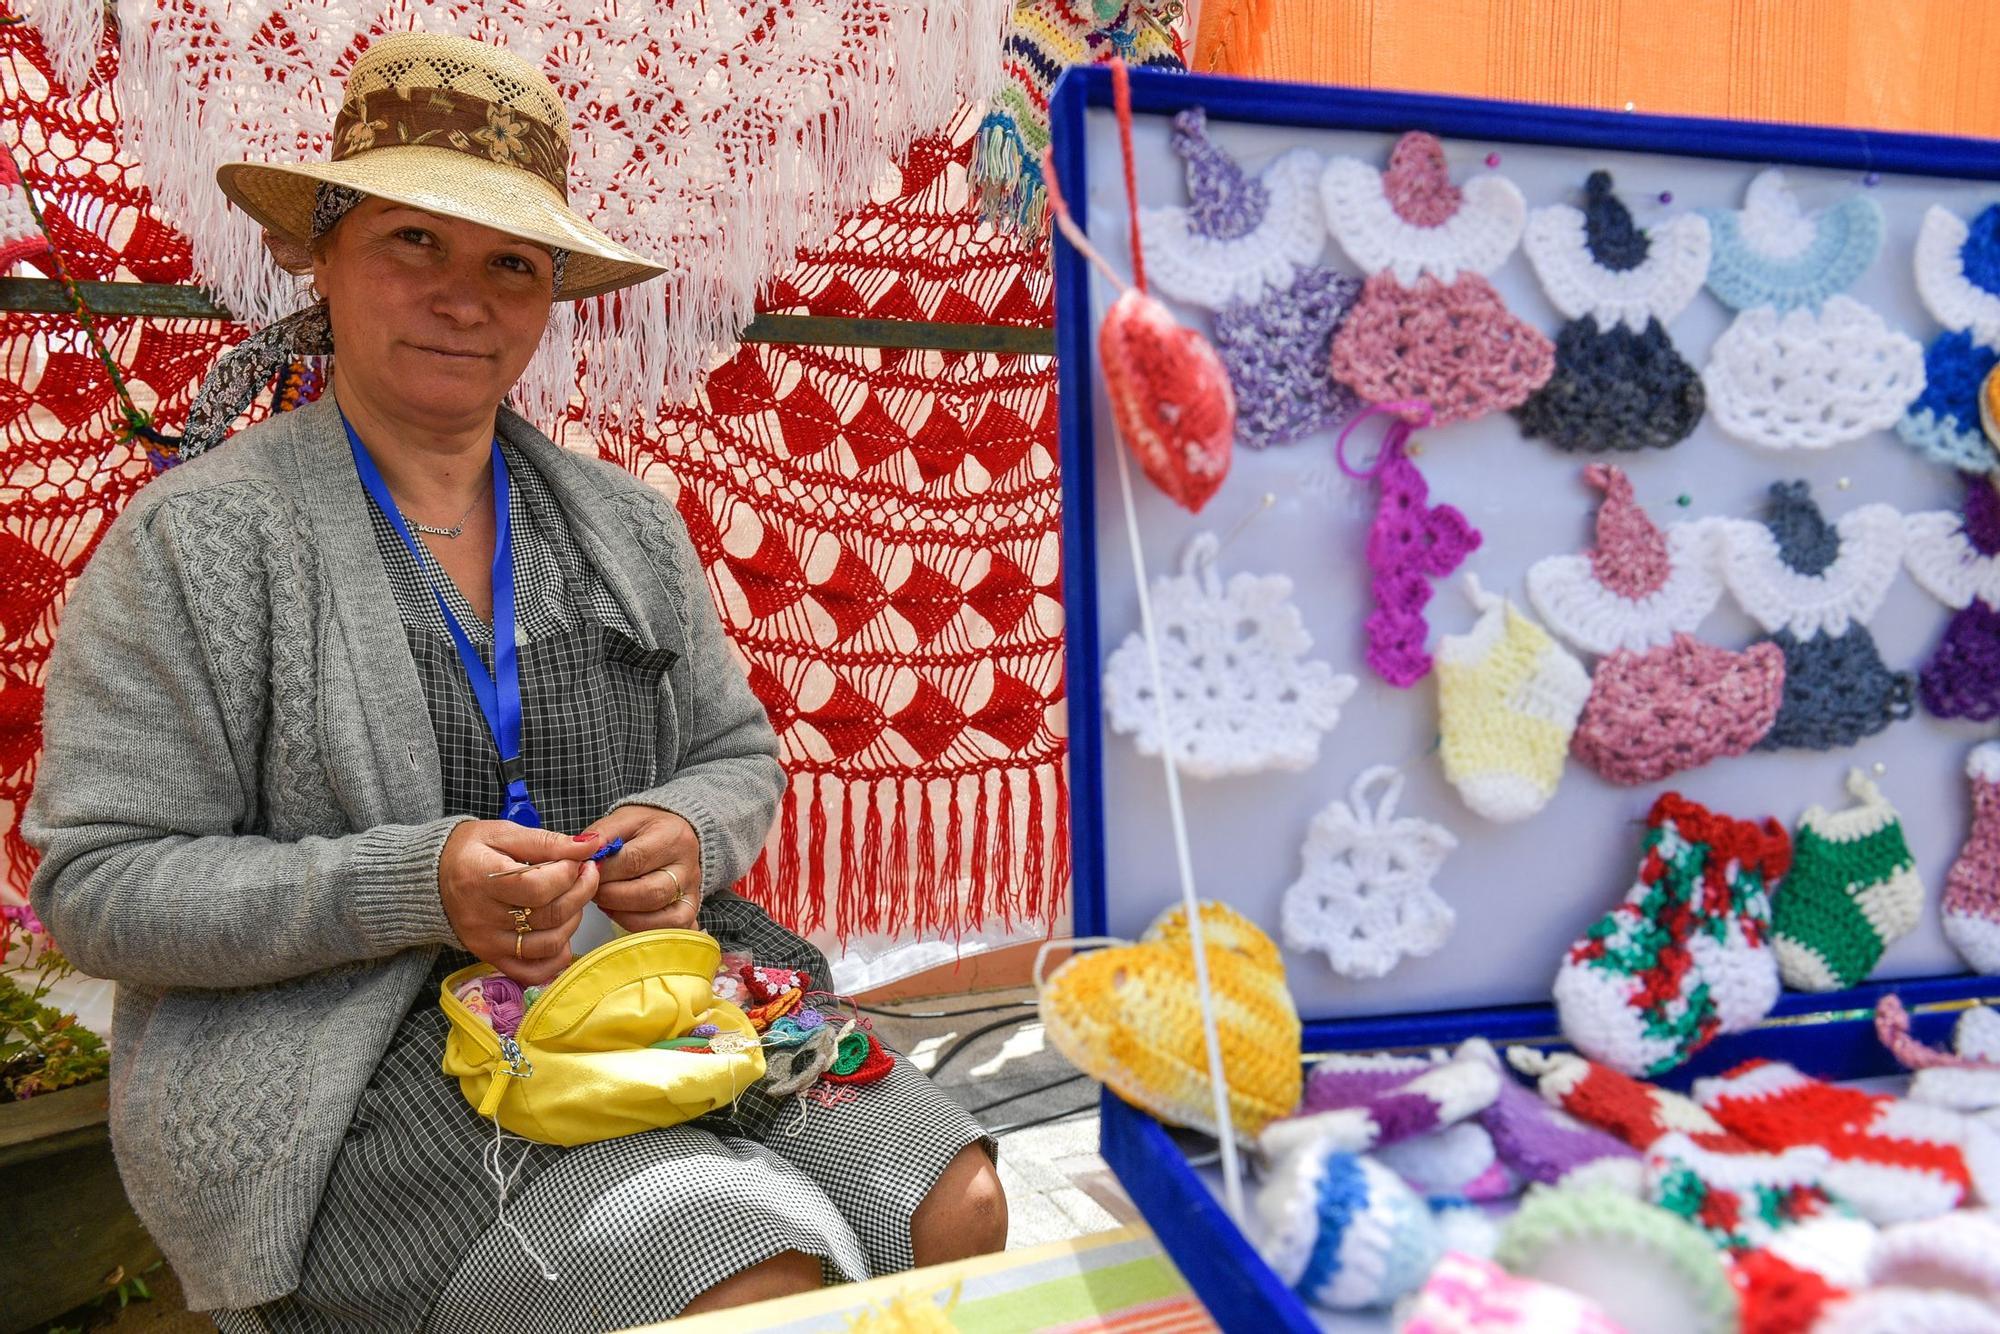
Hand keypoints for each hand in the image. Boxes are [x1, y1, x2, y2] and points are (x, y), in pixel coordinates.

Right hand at [439, 821, 604, 985]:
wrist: (430, 878)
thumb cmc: (468, 851)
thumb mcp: (503, 833)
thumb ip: (547, 841)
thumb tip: (591, 844)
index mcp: (480, 878)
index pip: (537, 887)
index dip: (568, 874)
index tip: (577, 860)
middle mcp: (482, 917)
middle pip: (549, 916)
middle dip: (581, 892)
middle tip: (587, 874)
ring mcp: (487, 942)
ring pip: (548, 945)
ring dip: (573, 920)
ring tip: (572, 898)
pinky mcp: (491, 957)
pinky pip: (533, 972)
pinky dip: (556, 956)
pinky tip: (560, 930)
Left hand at [585, 805, 702, 933]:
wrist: (673, 833)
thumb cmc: (645, 828)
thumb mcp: (622, 819)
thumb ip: (601, 835)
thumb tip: (581, 856)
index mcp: (672, 837)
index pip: (634, 861)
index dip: (604, 872)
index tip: (585, 872)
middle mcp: (688, 866)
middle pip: (648, 893)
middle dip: (611, 896)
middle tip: (593, 890)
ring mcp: (692, 891)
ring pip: (660, 916)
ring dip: (623, 914)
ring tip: (606, 902)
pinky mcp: (690, 909)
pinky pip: (670, 928)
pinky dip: (642, 927)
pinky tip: (623, 914)